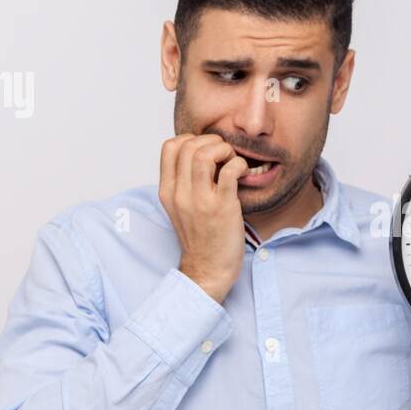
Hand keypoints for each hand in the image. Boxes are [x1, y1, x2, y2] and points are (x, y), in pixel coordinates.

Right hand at [158, 134, 250, 302]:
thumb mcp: (180, 207)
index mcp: (167, 191)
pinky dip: (239, 164)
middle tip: (224, 155)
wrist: (208, 270)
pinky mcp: (222, 208)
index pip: (169, 146)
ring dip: (223, 149)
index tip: (207, 151)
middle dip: (211, 141)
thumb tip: (200, 153)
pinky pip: (229, 171)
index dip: (191, 139)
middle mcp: (180, 194)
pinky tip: (243, 173)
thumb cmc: (200, 238)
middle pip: (187, 145)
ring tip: (231, 161)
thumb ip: (184, 182)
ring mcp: (200, 201)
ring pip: (204, 154)